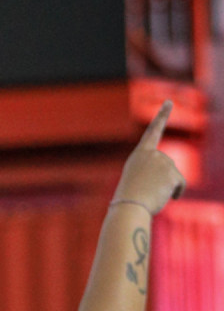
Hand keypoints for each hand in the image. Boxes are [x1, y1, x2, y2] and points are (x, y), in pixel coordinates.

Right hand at [115, 101, 183, 216]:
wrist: (129, 208)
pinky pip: (181, 184)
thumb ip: (152, 173)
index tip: (169, 102)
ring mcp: (163, 162)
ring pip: (173, 176)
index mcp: (140, 154)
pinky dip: (177, 193)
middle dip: (162, 180)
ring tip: (151, 195)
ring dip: (166, 188)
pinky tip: (168, 198)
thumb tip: (174, 183)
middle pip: (167, 166)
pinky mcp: (172, 173)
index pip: (152, 132)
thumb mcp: (137, 182)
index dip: (161, 116)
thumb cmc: (129, 200)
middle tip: (147, 191)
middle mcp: (153, 154)